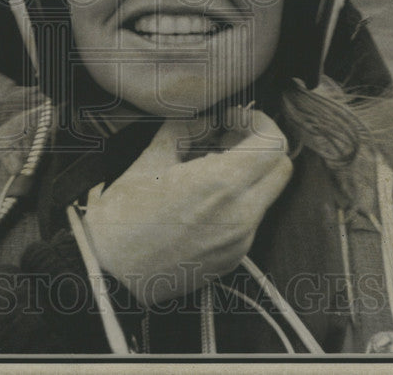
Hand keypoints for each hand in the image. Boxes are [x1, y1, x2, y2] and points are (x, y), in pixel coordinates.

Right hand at [82, 108, 292, 306]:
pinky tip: (202, 199)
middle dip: (261, 147)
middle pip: (282, 168)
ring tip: (208, 167)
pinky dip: (237, 200)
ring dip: (249, 174)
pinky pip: (250, 219)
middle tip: (228, 139)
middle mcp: (242, 214)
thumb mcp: (150, 159)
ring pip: (266, 194)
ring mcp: (241, 241)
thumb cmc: (123, 217)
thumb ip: (184, 129)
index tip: (233, 118)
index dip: (259, 122)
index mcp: (222, 184)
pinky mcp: (234, 259)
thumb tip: (204, 118)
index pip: (274, 143)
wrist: (110, 275)